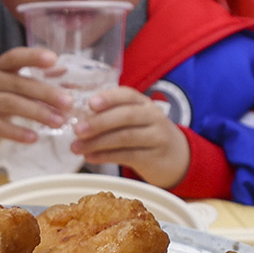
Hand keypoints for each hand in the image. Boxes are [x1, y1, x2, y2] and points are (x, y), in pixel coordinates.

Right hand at [0, 47, 69, 146]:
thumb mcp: (0, 80)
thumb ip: (28, 78)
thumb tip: (62, 72)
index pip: (14, 57)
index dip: (32, 56)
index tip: (53, 58)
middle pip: (18, 84)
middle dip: (45, 93)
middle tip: (68, 102)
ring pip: (11, 105)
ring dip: (37, 113)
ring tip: (59, 121)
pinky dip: (17, 133)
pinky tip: (34, 138)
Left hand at [74, 86, 189, 188]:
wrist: (176, 157)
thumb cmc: (144, 134)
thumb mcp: (134, 119)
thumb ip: (111, 115)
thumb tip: (77, 118)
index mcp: (144, 103)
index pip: (127, 95)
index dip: (109, 98)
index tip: (90, 103)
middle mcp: (152, 116)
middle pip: (126, 116)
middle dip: (99, 122)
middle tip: (77, 130)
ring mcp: (156, 137)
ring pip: (125, 137)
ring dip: (97, 143)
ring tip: (77, 148)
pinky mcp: (154, 157)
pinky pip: (127, 156)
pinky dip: (106, 156)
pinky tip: (91, 157)